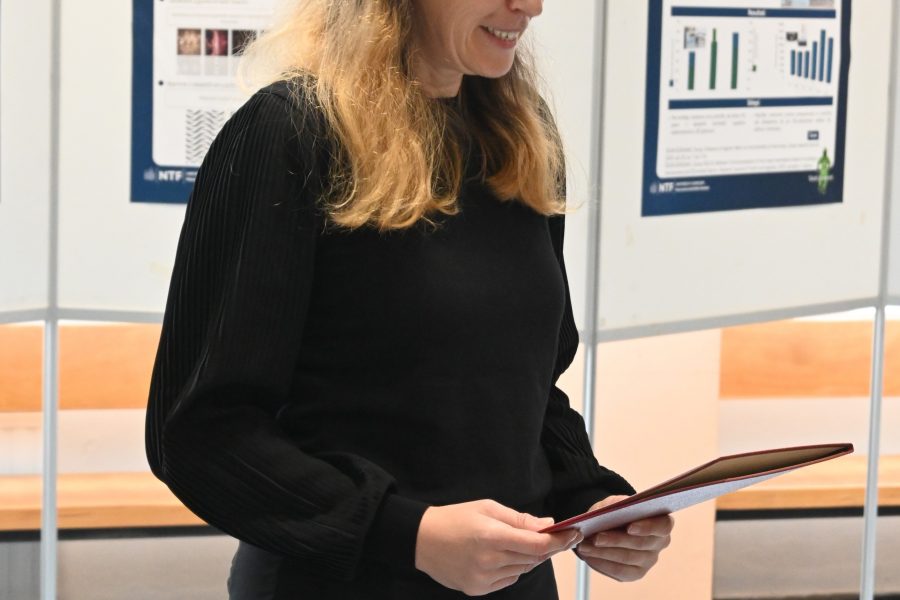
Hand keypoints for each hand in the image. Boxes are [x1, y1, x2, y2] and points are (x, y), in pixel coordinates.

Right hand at [415, 499, 582, 595]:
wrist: (420, 539)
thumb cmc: (454, 518)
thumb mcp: (487, 508)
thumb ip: (519, 519)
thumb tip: (548, 524)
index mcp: (492, 536)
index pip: (537, 544)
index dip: (560, 540)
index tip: (574, 534)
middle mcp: (489, 561)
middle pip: (533, 558)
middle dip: (547, 546)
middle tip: (555, 535)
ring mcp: (483, 578)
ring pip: (522, 570)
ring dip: (528, 557)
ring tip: (519, 542)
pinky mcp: (477, 589)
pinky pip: (508, 580)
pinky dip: (513, 568)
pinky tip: (503, 556)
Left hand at [574, 495, 673, 581]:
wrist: (610, 524)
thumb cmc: (617, 511)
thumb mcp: (616, 503)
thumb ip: (617, 506)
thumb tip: (609, 514)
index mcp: (662, 522)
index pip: (663, 526)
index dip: (647, 527)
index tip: (629, 527)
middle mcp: (659, 543)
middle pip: (641, 544)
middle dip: (616, 541)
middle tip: (596, 537)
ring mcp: (649, 560)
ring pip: (627, 559)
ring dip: (604, 553)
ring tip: (585, 546)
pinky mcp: (636, 573)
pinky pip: (619, 571)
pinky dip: (602, 564)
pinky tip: (589, 557)